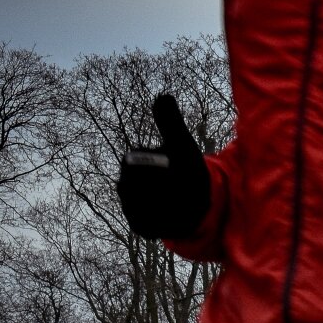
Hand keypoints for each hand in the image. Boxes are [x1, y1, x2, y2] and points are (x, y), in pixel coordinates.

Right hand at [116, 94, 211, 238]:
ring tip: (183, 200)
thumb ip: (171, 122)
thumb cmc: (187, 165)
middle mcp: (124, 185)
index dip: (161, 167)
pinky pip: (150, 227)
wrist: (198, 196)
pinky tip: (178, 217)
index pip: (137, 164)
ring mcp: (129, 207)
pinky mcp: (139, 226)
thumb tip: (164, 95)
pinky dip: (166, 224)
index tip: (175, 166)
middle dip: (165, 188)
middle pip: (139, 189)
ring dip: (168, 205)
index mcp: (132, 161)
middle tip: (183, 186)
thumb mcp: (182, 143)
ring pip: (146, 208)